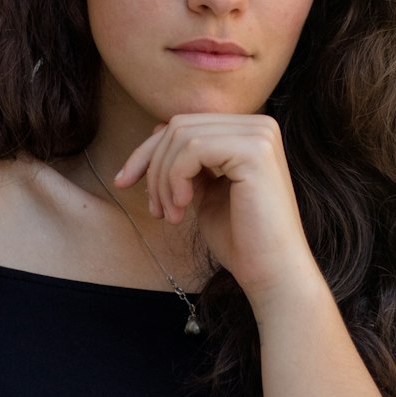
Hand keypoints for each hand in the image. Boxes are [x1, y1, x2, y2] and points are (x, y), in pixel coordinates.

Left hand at [115, 114, 322, 308]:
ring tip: (169, 214)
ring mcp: (259, 135)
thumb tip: (156, 134)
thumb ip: (187, 162)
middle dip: (152, 167)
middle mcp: (260, 125)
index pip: (184, 125)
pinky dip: (175, 179)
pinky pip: (193, 149)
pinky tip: (181, 208)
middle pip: (179, 126)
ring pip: (181, 137)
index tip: (124, 182)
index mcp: (249, 132)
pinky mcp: (255, 150)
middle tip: (156, 210)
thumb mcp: (204, 191)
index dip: (148, 152)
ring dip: (163, 179)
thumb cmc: (240, 239)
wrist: (271, 272)